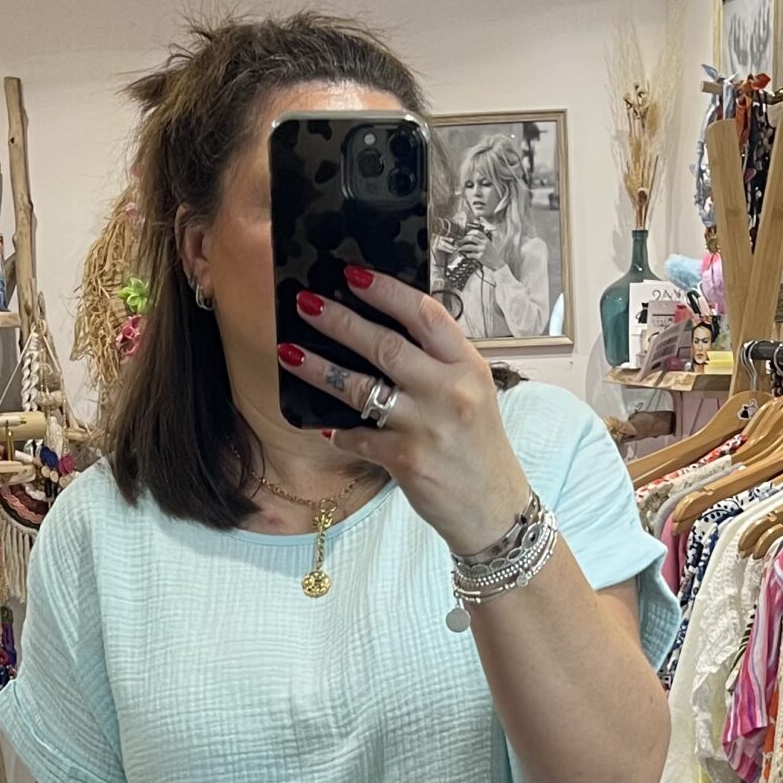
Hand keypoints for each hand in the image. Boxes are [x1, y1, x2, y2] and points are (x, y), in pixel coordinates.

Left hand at [281, 267, 530, 556]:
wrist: (493, 508)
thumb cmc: (478, 446)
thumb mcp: (473, 392)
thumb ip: (438, 361)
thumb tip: (388, 327)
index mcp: (467, 365)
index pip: (425, 314)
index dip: (386, 290)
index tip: (352, 274)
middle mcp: (449, 391)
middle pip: (385, 346)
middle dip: (340, 321)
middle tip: (305, 302)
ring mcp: (427, 426)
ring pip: (361, 389)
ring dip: (320, 369)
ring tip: (289, 352)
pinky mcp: (407, 460)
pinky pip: (359, 437)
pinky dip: (338, 430)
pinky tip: (322, 423)